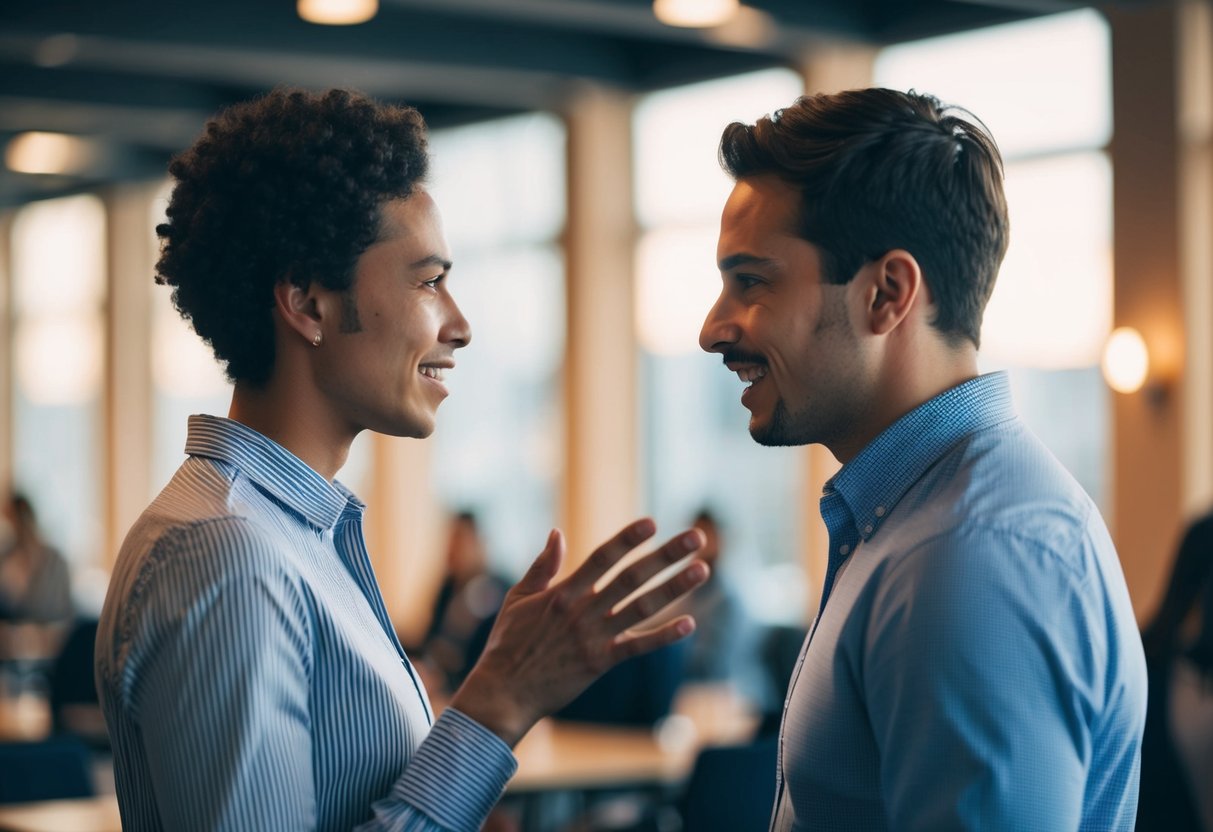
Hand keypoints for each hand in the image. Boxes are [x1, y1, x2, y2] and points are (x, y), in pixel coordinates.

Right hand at [449, 518, 708, 746]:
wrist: (503, 692)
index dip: (628, 539)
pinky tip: (689, 624)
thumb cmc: (507, 644)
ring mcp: (593, 637)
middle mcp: (583, 610)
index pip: (602, 557)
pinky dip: (663, 636)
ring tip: (702, 570)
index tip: (653, 522)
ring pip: (642, 607)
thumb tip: (557, 532)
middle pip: (632, 576)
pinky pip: (637, 648)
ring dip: (675, 588)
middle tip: (696, 537)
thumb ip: (542, 565)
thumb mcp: (518, 598)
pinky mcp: (600, 663)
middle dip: (666, 555)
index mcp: (563, 592)